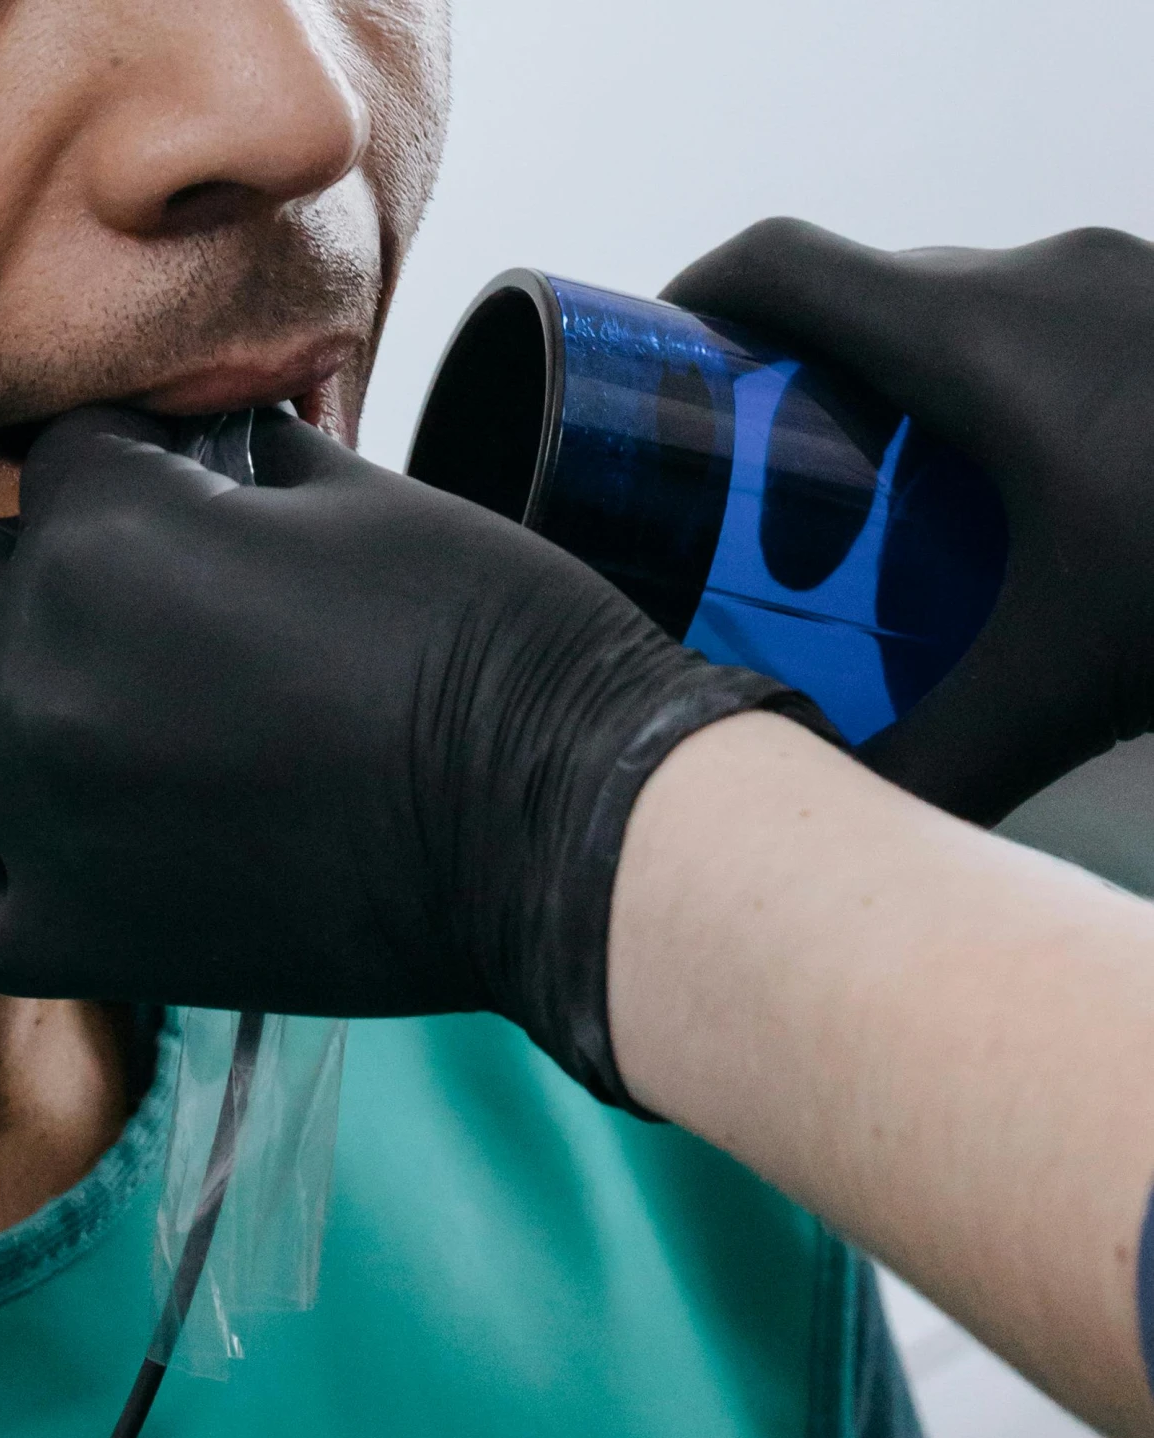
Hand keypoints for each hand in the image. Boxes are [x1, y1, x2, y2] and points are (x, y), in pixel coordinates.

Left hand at [0, 407, 823, 1101]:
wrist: (562, 829)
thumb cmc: (489, 644)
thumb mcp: (360, 495)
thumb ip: (235, 470)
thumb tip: (201, 465)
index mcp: (103, 532)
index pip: (55, 461)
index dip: (130, 480)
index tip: (193, 516)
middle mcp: (38, 667)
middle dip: (32, 582)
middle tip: (140, 618)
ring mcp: (45, 814)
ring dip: (5, 720)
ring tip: (109, 735)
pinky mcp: (85, 939)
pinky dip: (14, 877)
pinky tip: (87, 852)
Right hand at [665, 220, 1153, 821]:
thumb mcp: (1055, 692)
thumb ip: (931, 770)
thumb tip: (834, 845)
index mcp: (979, 346)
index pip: (787, 268)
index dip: (698, 296)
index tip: (655, 355)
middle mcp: (1041, 283)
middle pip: (868, 297)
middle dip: (794, 375)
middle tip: (759, 478)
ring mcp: (1120, 279)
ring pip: (961, 306)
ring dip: (900, 380)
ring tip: (878, 490)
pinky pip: (1039, 317)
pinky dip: (986, 379)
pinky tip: (1006, 478)